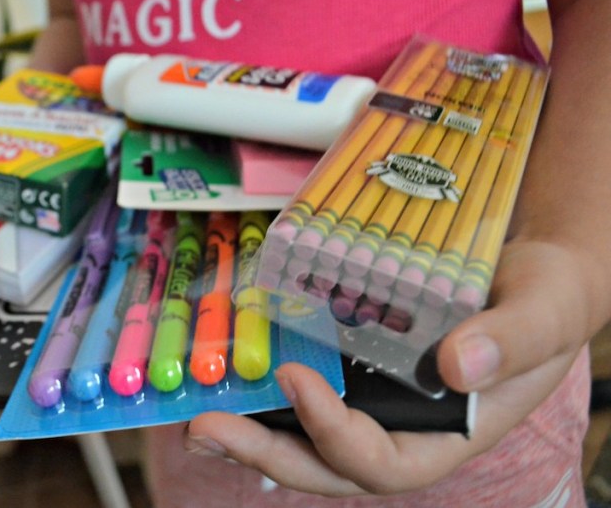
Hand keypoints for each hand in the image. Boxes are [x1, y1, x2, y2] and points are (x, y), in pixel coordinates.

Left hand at [185, 237, 596, 495]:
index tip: (296, 378)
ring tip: (192, 414)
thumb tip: (459, 366)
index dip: (333, 433)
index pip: (382, 463)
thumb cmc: (544, 299)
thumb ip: (513, 341)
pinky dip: (260, 386)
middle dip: (263, 452)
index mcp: (445, 438)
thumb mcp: (545, 313)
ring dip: (247, 430)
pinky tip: (223, 367)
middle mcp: (399, 429)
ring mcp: (369, 401)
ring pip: (302, 435)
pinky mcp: (349, 365)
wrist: (527, 274)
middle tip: (205, 428)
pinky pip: (300, 388)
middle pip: (324, 464)